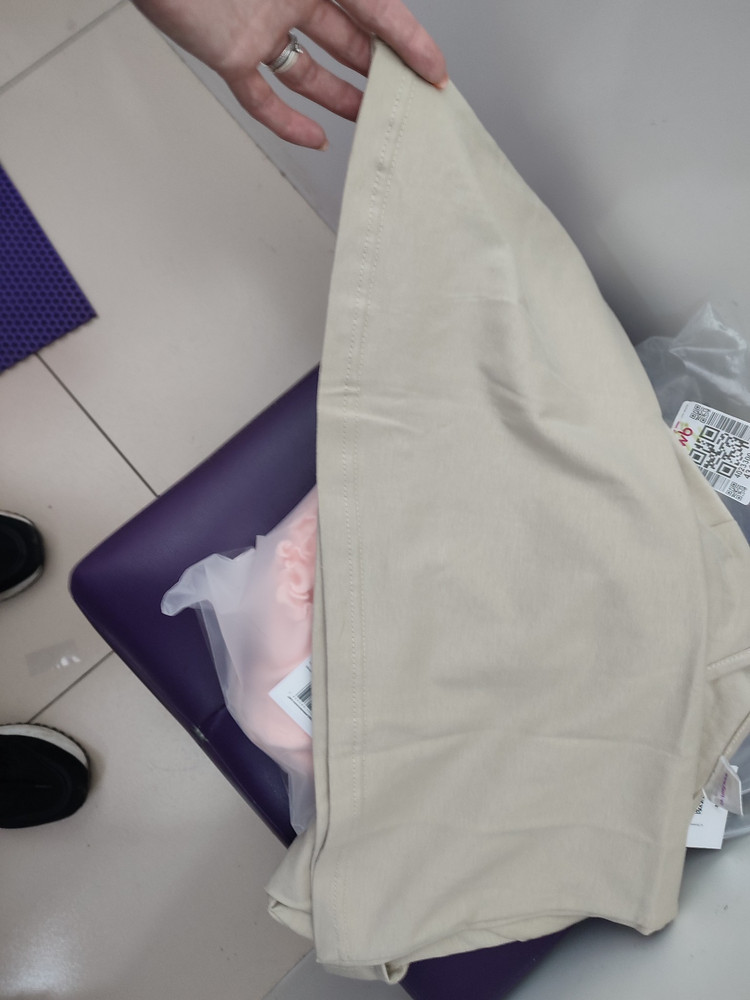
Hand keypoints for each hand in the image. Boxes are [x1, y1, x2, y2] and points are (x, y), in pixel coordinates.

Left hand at [132, 0, 447, 148]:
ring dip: (342, 98)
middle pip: (348, 43)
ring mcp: (261, 28)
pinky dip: (288, 122)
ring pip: (311, 72)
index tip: (436, 73)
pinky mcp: (229, 54)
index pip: (375, 10)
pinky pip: (262, 97)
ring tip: (371, 122)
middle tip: (410, 103)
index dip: (409, 42)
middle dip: (382, 73)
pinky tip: (315, 140)